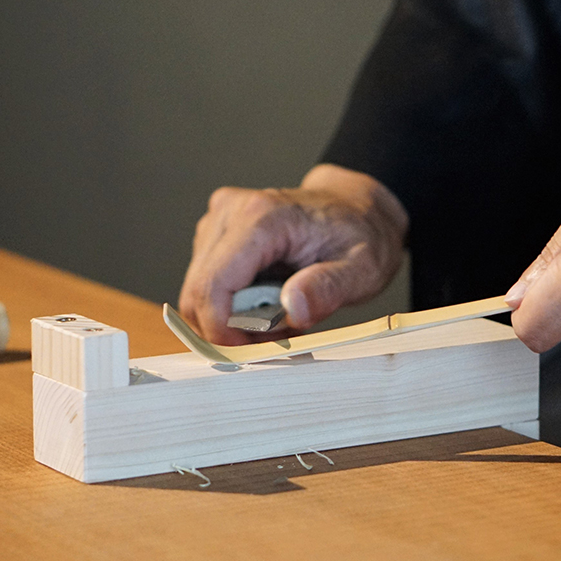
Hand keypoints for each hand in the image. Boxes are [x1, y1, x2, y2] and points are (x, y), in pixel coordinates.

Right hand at [178, 164, 407, 344]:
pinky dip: (232, 305)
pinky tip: (267, 301)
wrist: (355, 208)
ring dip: (233, 318)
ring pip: (199, 292)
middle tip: (279, 334)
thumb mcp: (362, 270)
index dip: (221, 329)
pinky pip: (206, 284)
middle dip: (231, 327)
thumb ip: (328, 289)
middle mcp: (231, 211)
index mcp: (263, 216)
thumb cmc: (360, 235)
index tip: (252, 351)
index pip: (213, 284)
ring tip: (279, 314)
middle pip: (199, 291)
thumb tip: (292, 308)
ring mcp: (219, 220)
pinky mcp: (215, 232)